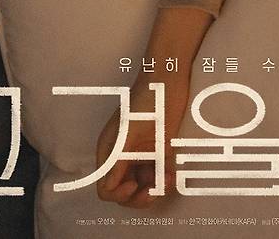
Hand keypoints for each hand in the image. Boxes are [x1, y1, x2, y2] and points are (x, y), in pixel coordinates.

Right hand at [96, 74, 189, 206]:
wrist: (170, 80)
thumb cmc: (147, 100)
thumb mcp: (129, 131)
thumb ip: (117, 159)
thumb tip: (107, 187)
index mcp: (110, 151)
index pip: (106, 188)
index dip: (119, 194)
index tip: (135, 185)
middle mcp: (123, 157)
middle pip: (124, 193)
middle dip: (139, 197)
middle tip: (156, 190)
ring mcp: (140, 155)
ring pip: (142, 188)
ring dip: (154, 190)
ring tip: (168, 180)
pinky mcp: (157, 152)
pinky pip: (157, 177)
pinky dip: (164, 181)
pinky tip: (172, 175)